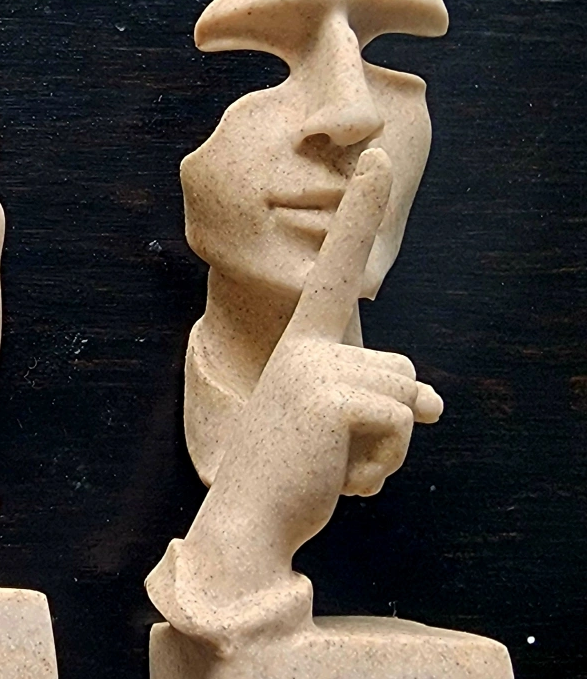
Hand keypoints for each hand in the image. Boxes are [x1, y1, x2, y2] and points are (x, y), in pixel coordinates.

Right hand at [210, 148, 443, 558]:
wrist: (245, 525)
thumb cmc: (289, 478)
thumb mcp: (340, 432)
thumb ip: (382, 403)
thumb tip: (434, 402)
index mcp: (300, 347)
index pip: (337, 270)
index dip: (359, 213)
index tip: (379, 153)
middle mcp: (304, 346)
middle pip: (404, 368)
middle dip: (392, 421)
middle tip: (334, 453)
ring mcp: (313, 367)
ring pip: (408, 395)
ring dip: (388, 448)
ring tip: (333, 466)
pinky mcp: (330, 396)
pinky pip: (400, 423)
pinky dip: (384, 464)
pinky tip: (339, 480)